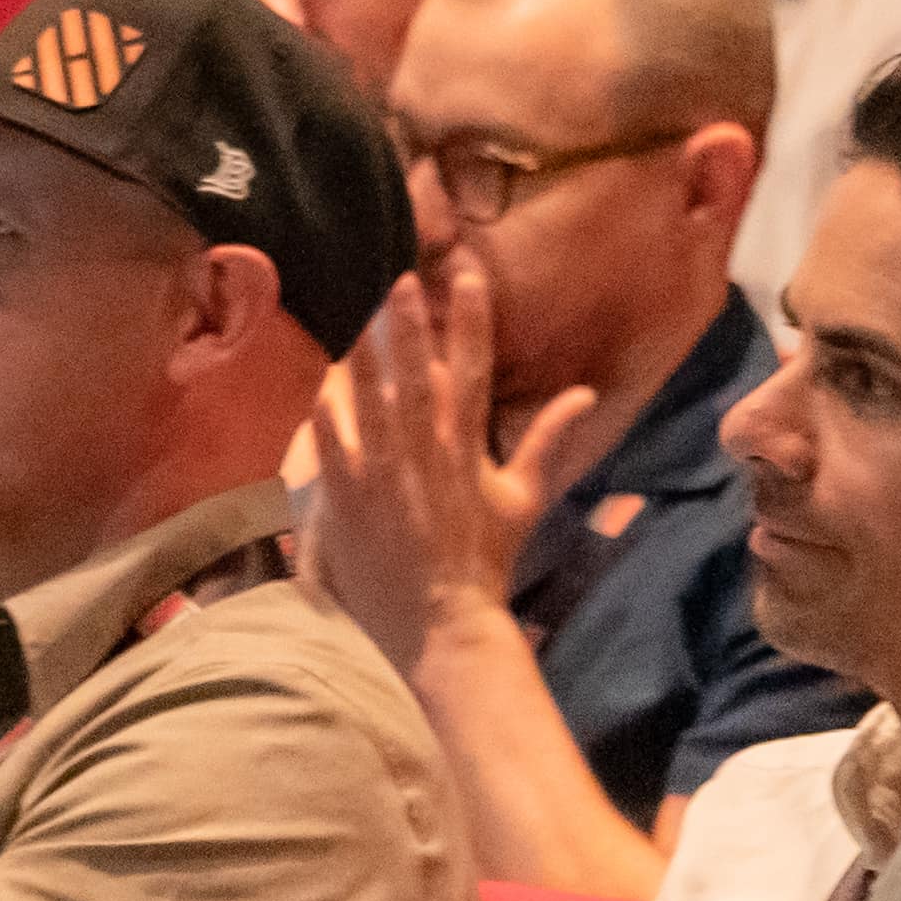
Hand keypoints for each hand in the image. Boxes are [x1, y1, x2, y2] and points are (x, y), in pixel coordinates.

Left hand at [306, 253, 591, 659]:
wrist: (447, 624)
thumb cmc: (485, 561)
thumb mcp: (524, 498)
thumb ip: (547, 439)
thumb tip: (584, 393)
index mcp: (469, 449)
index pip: (472, 371)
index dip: (471, 321)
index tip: (468, 276)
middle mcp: (429, 457)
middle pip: (417, 378)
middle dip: (410, 326)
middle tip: (399, 278)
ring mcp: (388, 480)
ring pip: (372, 407)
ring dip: (363, 360)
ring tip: (353, 316)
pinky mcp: (352, 506)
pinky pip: (334, 454)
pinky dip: (327, 422)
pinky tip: (317, 388)